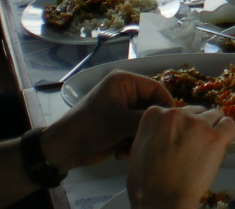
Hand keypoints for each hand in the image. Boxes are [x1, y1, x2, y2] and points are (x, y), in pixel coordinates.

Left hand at [41, 70, 176, 171]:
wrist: (63, 149)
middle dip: (147, 126)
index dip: (165, 105)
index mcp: (125, 81)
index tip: (171, 123)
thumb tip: (171, 119)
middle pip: (152, 107)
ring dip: (139, 138)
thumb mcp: (121, 121)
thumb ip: (148, 118)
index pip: (156, 88)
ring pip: (145, 122)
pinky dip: (131, 144)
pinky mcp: (119, 125)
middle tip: (146, 140)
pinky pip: (136, 132)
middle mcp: (126, 92)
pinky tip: (121, 154)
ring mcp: (122, 109)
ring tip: (128, 150)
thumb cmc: (90, 127)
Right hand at [127, 106, 234, 208]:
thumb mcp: (139, 148)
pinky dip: (227, 133)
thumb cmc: (147, 183)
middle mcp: (177, 114)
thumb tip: (164, 131)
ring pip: (214, 116)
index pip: (177, 111)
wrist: (162, 200)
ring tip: (208, 147)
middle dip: (198, 126)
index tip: (182, 138)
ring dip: (213, 129)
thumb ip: (154, 132)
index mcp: (155, 115)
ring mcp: (197, 124)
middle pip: (196, 111)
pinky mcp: (214, 136)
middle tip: (196, 146)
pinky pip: (228, 124)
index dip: (181, 126)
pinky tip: (222, 143)